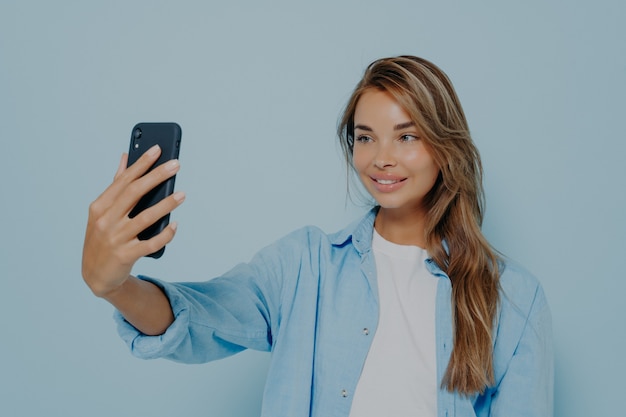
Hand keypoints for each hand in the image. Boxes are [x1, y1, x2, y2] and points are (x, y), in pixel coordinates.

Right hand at [82, 145, 184, 297]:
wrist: (96, 275)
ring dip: (166, 205)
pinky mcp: (125, 256)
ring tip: (182, 194)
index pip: (124, 180)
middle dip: (156, 176)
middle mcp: (105, 221)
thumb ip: (116, 185)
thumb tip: (126, 157)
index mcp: (100, 206)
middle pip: (134, 193)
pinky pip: (150, 244)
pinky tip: (175, 225)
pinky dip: (164, 235)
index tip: (158, 149)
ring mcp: (115, 239)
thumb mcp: (103, 212)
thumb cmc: (103, 237)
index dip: (141, 164)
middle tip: (176, 164)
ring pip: (145, 218)